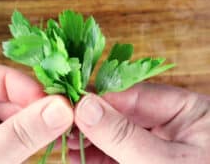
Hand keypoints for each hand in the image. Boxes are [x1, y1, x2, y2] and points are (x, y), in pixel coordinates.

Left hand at [0, 63, 72, 163]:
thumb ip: (18, 134)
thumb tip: (62, 108)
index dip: (13, 83)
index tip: (45, 98)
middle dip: (27, 106)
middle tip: (59, 117)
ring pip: (3, 118)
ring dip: (30, 124)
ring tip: (57, 131)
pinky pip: (4, 139)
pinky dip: (24, 141)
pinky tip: (44, 144)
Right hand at [71, 83, 209, 163]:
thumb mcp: (166, 162)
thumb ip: (124, 135)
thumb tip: (85, 107)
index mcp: (188, 110)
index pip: (136, 95)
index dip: (101, 98)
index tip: (73, 104)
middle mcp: (171, 123)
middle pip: (121, 113)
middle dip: (91, 119)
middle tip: (63, 123)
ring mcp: (157, 144)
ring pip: (115, 134)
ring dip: (89, 138)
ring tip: (65, 139)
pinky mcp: (145, 161)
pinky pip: (117, 154)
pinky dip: (96, 155)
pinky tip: (77, 154)